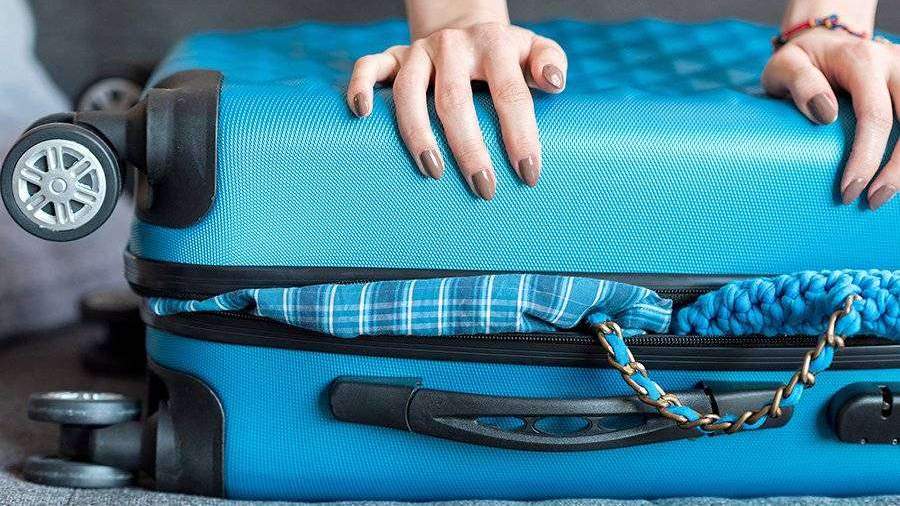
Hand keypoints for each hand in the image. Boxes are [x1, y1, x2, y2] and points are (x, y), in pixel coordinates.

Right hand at [347, 22, 566, 199]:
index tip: (528, 174)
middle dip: (469, 148)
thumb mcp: (533, 49)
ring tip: (433, 172)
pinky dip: (360, 87)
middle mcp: (453, 46)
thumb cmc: (505, 55)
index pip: (510, 93)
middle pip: (455, 99)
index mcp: (494, 45)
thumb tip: (553, 83)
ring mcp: (419, 51)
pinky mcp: (393, 55)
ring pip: (409, 91)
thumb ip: (550, 62)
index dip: (519, 135)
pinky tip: (362, 115)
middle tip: (483, 188)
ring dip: (418, 134)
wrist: (464, 27)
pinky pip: (369, 66)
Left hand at [763, 3, 897, 209]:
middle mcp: (894, 64)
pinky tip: (894, 177)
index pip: (875, 116)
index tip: (848, 190)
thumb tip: (825, 114)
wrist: (824, 41)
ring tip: (883, 195)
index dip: (866, 157)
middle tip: (871, 201)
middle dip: (897, 169)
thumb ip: (800, 83)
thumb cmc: (800, 61)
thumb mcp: (784, 66)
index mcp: (862, 61)